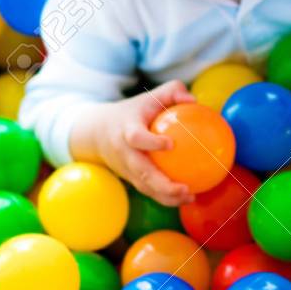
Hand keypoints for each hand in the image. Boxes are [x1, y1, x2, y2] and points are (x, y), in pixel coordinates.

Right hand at [70, 80, 194, 206]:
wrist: (96, 132)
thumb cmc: (133, 111)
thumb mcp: (148, 97)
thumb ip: (172, 91)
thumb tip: (194, 101)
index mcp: (126, 130)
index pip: (136, 137)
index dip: (150, 142)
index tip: (170, 144)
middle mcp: (123, 152)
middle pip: (140, 171)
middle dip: (162, 184)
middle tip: (185, 188)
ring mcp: (125, 168)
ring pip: (144, 186)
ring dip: (166, 196)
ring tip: (189, 197)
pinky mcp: (129, 178)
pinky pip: (147, 191)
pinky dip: (164, 198)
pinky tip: (186, 198)